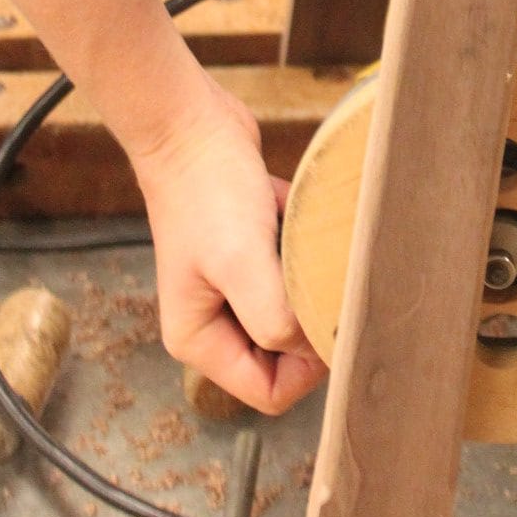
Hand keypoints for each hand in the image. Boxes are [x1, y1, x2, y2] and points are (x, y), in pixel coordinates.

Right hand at [129, 75, 327, 415]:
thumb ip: (274, 318)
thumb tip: (313, 346)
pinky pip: (292, 274)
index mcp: (199, 339)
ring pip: (292, 314)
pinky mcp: (251, 254)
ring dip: (306, 282)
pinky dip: (300, 251)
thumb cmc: (207, 191)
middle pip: (284, 357)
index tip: (325, 319)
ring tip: (298, 242)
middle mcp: (214, 322)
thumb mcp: (241, 263)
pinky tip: (290, 218)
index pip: (269, 392)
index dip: (306, 367)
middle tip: (320, 278)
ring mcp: (232, 288)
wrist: (191, 124)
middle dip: (309, 321)